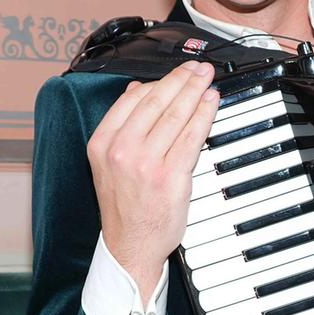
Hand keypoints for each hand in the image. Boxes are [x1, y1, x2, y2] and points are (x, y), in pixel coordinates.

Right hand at [88, 62, 219, 301]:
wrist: (130, 247)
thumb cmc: (123, 207)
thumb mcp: (107, 162)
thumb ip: (120, 126)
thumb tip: (136, 90)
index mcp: (102, 143)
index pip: (132, 100)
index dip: (159, 80)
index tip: (176, 72)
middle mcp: (120, 150)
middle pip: (156, 102)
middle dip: (181, 79)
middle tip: (198, 68)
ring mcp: (146, 163)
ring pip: (176, 116)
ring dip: (195, 91)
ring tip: (207, 79)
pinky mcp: (170, 176)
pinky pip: (191, 137)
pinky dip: (204, 115)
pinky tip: (212, 103)